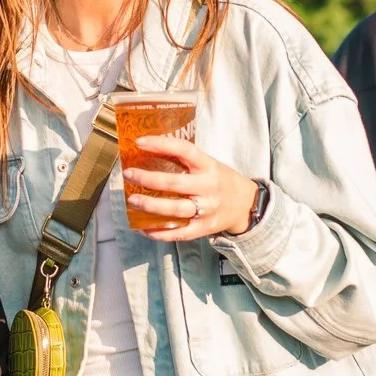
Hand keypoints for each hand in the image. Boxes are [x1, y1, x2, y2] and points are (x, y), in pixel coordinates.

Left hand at [122, 136, 258, 241]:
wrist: (246, 205)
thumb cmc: (221, 180)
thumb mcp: (210, 164)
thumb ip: (186, 160)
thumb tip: (151, 151)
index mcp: (209, 166)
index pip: (185, 150)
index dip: (161, 144)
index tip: (140, 142)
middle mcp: (208, 187)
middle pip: (174, 183)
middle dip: (148, 179)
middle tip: (129, 174)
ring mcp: (207, 210)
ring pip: (175, 209)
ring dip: (150, 206)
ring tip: (132, 201)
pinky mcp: (204, 228)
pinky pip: (179, 233)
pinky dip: (160, 232)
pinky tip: (143, 228)